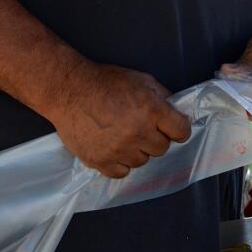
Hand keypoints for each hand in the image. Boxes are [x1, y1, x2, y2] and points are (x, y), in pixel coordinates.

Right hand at [45, 61, 190, 178]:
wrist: (69, 90)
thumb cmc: (105, 81)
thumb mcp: (141, 79)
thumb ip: (162, 96)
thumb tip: (176, 110)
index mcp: (151, 110)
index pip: (181, 131)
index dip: (178, 129)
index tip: (172, 127)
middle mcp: (138, 132)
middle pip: (162, 148)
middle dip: (155, 138)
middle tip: (142, 127)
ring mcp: (119, 149)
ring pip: (142, 161)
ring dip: (137, 150)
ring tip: (123, 135)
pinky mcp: (100, 161)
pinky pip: (121, 172)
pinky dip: (120, 163)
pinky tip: (113, 149)